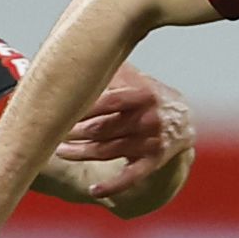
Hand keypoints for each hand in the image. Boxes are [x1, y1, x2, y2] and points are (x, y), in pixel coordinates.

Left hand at [54, 63, 194, 199]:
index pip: (106, 102)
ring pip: (107, 151)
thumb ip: (115, 70)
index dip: (80, 108)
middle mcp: (149, 119)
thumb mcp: (138, 80)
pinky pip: (131, 176)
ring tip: (60, 151)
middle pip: (101, 129)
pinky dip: (113, 186)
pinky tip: (95, 191)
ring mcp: (152, 142)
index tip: (56, 111)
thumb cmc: (151, 98)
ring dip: (80, 153)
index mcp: (144, 95)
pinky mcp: (153, 161)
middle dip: (74, 132)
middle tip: (53, 133)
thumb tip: (85, 46)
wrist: (185, 124)